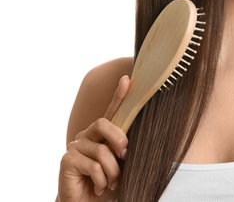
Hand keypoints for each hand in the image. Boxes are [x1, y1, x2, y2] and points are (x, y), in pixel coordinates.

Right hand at [58, 75, 130, 201]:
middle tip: (125, 158)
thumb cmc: (109, 184)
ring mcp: (76, 146)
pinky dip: (101, 180)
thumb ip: (125, 150)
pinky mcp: (67, 159)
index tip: (127, 80)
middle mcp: (88, 135)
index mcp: (103, 134)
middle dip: (119, 140)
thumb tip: (133, 142)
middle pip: (103, 123)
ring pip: (102, 151)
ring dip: (113, 172)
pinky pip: (93, 166)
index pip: (111, 112)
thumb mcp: (122, 166)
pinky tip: (98, 187)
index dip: (118, 96)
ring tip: (111, 183)